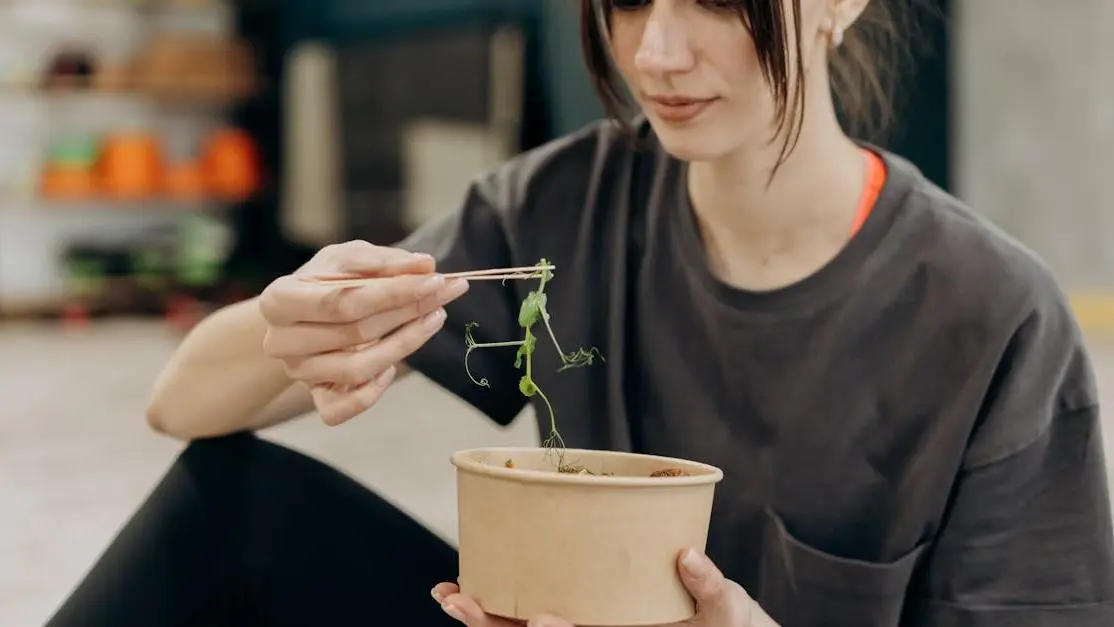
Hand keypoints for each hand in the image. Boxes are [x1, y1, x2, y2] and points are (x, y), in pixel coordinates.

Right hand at [258, 240, 468, 424]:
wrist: (298, 316)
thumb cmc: (326, 282)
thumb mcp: (348, 259)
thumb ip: (385, 260)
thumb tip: (425, 266)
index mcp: (279, 300)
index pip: (343, 301)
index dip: (394, 292)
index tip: (434, 279)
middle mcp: (281, 341)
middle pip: (355, 333)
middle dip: (408, 312)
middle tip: (445, 294)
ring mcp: (298, 373)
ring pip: (357, 370)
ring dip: (404, 345)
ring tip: (433, 319)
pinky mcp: (314, 397)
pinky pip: (343, 409)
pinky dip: (373, 390)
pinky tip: (391, 366)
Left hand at [430, 548, 777, 626]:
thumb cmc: (722, 625)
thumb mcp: (727, 613)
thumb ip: (710, 588)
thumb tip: (688, 556)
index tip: (539, 619)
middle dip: (493, 626)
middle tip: (458, 603)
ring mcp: (584, 624)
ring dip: (484, 617)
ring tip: (450, 597)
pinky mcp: (579, 607)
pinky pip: (533, 607)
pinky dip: (499, 600)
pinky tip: (472, 585)